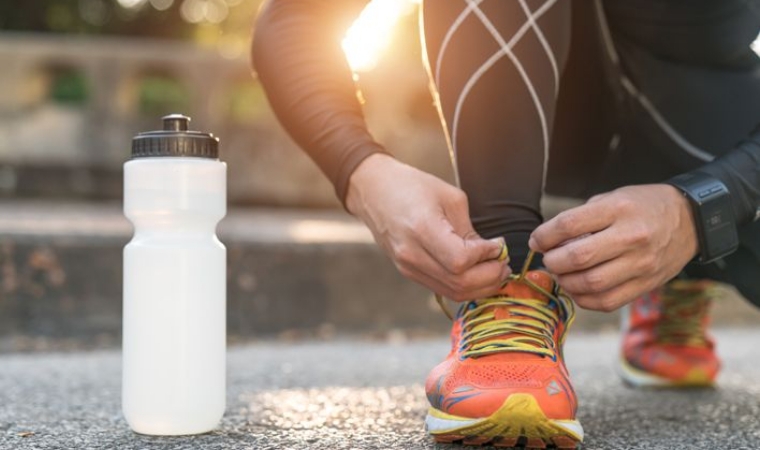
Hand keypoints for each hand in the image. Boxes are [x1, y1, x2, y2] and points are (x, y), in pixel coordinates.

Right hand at [346, 154, 510, 300]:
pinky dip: (465, 286)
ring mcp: (408, 267)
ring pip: (453, 292)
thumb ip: (469, 230)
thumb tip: (491, 253)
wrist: (373, 191)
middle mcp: (412, 254)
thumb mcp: (449, 197)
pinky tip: (477, 274)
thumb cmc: (412, 186)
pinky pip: (443, 288)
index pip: (461, 261)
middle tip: (504, 263)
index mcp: (422, 229)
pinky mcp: (408, 272)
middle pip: (460, 283)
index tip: (498, 245)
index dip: (486, 257)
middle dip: (490, 277)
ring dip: (481, 286)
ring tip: (496, 270)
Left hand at [529, 184, 697, 311]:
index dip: (544, 236)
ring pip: (590, 284)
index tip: (537, 241)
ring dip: (566, 282)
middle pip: (577, 258)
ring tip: (562, 273)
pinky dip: (583, 298)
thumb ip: (580, 219)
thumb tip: (545, 242)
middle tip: (549, 258)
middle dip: (552, 261)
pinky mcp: (646, 285)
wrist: (691, 220)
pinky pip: (606, 302)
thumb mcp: (612, 198)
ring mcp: (641, 264)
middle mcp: (631, 237)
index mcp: (619, 209)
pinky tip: (578, 287)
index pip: (569, 225)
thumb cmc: (642, 206)